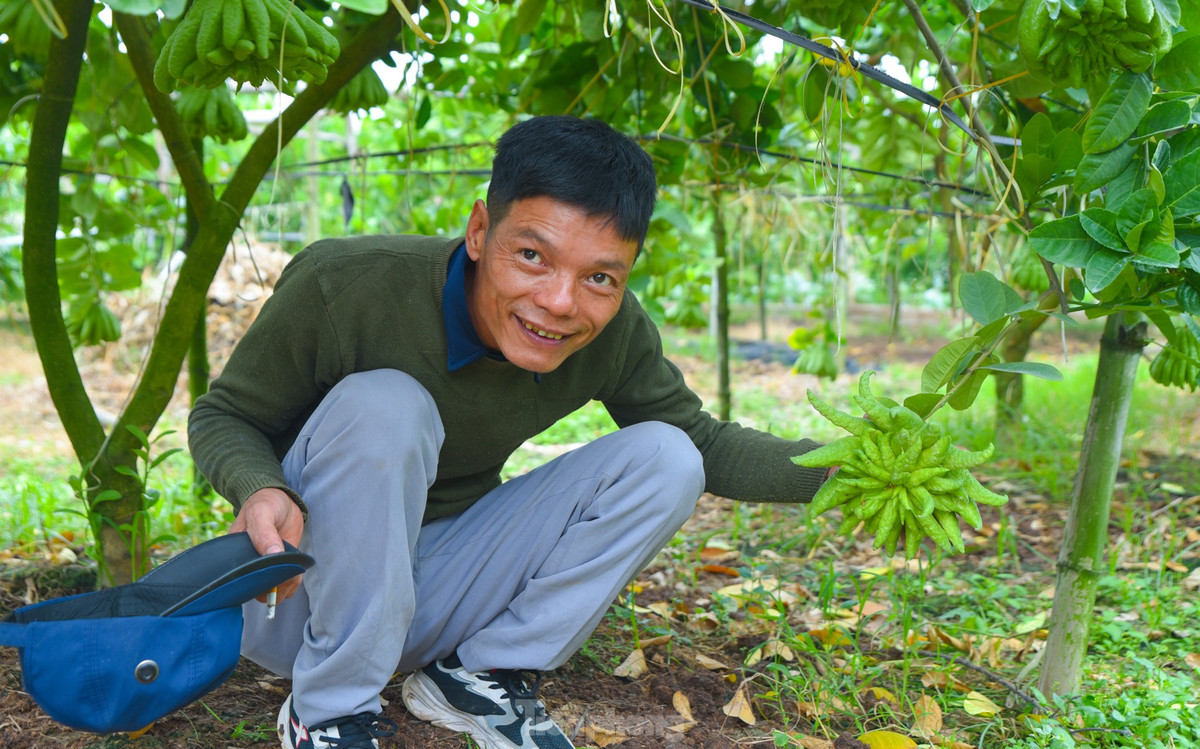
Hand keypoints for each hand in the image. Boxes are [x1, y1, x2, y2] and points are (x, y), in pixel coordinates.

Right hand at [229, 487, 304, 601]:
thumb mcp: (261, 513)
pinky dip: (293, 582)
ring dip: (285, 585)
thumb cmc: (265, 504)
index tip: (270, 570)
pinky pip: (286, 585)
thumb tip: (272, 555)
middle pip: (257, 590)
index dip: (255, 581)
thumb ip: (264, 533)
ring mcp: (266, 568)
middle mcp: (249, 565)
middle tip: (284, 564)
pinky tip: (295, 569)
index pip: (241, 579)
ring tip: (291, 563)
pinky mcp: (281, 568)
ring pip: (273, 592)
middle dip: (272, 586)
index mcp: (236, 554)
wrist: (281, 501)